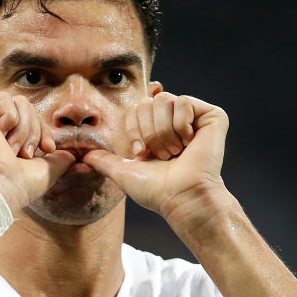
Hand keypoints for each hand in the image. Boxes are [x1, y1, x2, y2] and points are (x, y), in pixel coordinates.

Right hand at [0, 92, 74, 212]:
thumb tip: (72, 155)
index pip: (33, 118)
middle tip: (25, 153)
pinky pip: (4, 99)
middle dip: (34, 131)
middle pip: (28, 107)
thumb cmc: (19, 184)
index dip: (44, 130)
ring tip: (11, 149)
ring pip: (19, 102)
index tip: (48, 148)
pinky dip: (9, 119)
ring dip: (23, 129)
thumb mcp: (47, 169)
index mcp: (7, 137)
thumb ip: (59, 158)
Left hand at [82, 92, 229, 221]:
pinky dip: (181, 126)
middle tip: (162, 155)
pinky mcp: (212, 116)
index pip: (135, 108)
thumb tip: (84, 155)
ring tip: (176, 152)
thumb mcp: (123, 172)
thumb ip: (104, 160)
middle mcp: (175, 120)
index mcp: (156, 129)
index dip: (134, 130)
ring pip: (165, 101)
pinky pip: (184, 102)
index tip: (143, 154)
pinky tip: (190, 143)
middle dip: (149, 133)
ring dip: (164, 133)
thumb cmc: (156, 190)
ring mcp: (194, 117)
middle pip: (148, 102)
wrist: (181, 196)